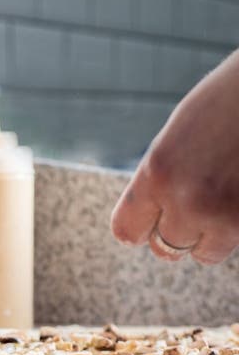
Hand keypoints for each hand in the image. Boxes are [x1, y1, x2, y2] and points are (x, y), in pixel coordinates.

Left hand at [111, 50, 238, 264]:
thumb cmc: (229, 101)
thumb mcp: (178, 135)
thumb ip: (161, 177)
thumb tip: (153, 216)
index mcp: (158, 172)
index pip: (127, 230)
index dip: (139, 229)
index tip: (149, 223)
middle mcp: (186, 200)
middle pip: (165, 247)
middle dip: (178, 231)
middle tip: (196, 205)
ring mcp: (223, 215)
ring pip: (205, 253)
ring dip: (211, 234)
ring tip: (224, 196)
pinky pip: (234, 242)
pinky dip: (236, 227)